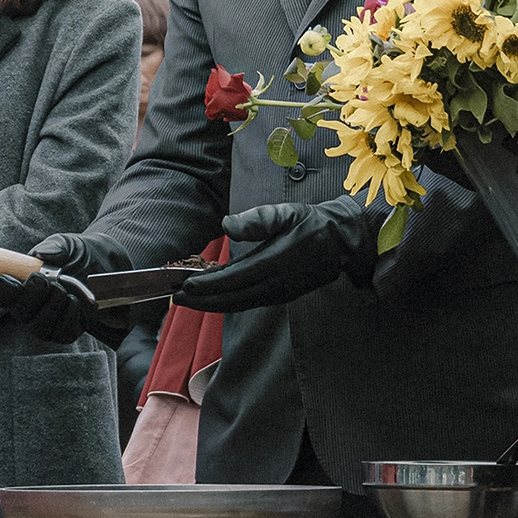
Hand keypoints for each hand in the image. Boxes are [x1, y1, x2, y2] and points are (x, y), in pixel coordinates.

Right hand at [0, 233, 135, 344]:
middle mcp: (31, 307)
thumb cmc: (80, 254)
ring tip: (64, 290)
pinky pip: (61, 333)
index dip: (2, 290)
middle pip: (18, 313)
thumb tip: (40, 255)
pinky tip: (75, 301)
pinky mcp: (65, 332)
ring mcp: (47, 322)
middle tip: (46, 280)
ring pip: (39, 327)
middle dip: (32, 296)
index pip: (2, 295)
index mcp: (22, 284)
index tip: (10, 279)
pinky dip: (69, 316)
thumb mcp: (67, 244)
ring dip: (52, 306)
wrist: (107, 266)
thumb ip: (53, 247)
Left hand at [176, 195, 377, 312]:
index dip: (208, 284)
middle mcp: (276, 283)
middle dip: (202, 300)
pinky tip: (211, 298)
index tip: (185, 284)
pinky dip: (226, 302)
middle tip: (175, 296)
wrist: (342, 242)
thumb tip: (227, 225)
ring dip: (211, 304)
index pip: (235, 278)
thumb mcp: (286, 212)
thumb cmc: (311, 223)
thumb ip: (257, 219)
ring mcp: (279, 293)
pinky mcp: (281, 296)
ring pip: (238, 304)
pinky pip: (248, 303)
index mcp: (276, 262)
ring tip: (186, 300)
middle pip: (232, 298)